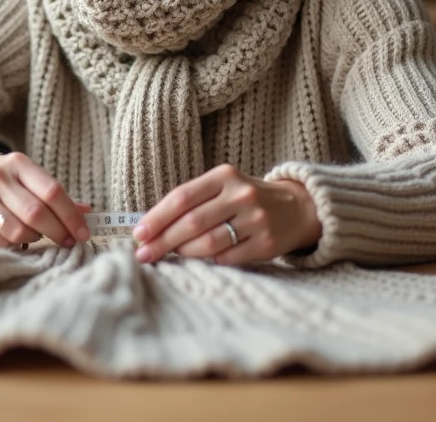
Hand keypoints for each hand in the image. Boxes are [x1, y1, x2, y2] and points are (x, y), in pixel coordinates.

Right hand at [0, 151, 91, 247]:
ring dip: (35, 239)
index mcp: (18, 164)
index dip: (71, 216)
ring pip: (19, 231)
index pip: (52, 191)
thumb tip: (87, 211)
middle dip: (58, 232)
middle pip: (37, 213)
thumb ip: (52, 193)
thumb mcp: (24, 176)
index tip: (83, 233)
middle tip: (68, 241)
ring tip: (39, 236)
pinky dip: (14, 245)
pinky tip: (18, 239)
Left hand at [131, 164, 321, 265]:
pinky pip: (227, 258)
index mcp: (225, 176)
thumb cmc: (245, 198)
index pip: (183, 197)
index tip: (138, 234)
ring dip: (183, 252)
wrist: (297, 208)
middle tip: (144, 254)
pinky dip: (209, 261)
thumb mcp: (223, 187)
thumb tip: (151, 227)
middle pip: (192, 222)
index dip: (157, 217)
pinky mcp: (266, 243)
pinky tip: (201, 259)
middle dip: (163, 241)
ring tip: (170, 255)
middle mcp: (242, 195)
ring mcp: (256, 220)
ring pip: (208, 243)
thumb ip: (192, 201)